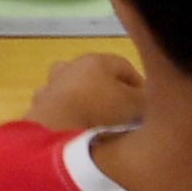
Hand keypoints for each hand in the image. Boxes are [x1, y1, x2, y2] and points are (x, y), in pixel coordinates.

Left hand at [28, 53, 145, 138]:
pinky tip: (76, 131)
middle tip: (125, 114)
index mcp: (95, 60)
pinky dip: (69, 116)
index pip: (125, 66)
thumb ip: (147, 100)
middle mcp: (71, 66)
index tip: (148, 104)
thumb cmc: (99, 111)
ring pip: (76, 91)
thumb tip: (152, 99)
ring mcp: (51, 85)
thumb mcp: (135, 105)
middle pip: (98, 76)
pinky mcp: (39, 106)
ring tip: (99, 124)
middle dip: (112, 93)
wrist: (55, 130)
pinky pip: (59, 109)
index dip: (140, 84)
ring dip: (87, 103)